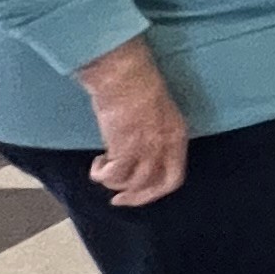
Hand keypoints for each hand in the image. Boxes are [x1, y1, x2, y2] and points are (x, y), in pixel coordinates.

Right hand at [79, 39, 187, 206]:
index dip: (155, 191)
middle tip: (117, 199)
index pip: (174, 177)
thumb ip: (155, 135)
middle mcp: (165, 145)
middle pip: (154, 186)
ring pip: (131, 183)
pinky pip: (113, 175)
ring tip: (103, 169)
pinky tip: (98, 163)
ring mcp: (146, 148)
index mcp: (176, 135)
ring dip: (114, 183)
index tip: (139, 193)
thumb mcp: (158, 112)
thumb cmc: (137, 84)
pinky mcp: (124, 146)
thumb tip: (143, 154)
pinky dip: (102, 174)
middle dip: (135, 198)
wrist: (124, 73)